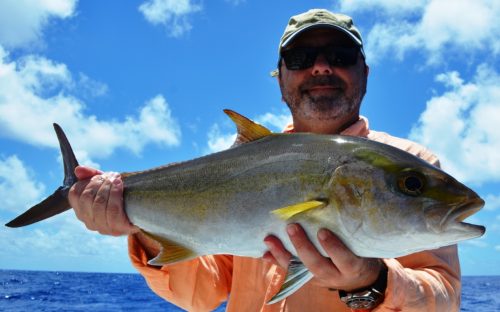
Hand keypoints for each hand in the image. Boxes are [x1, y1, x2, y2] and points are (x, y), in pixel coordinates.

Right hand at [68, 166, 138, 235]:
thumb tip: (79, 170)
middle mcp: (89, 222)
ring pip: (99, 205)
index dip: (86, 182)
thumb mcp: (105, 184)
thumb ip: (91, 175)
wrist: (143, 212)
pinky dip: (115, 195)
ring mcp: (103, 228)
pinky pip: (112, 211)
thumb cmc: (121, 197)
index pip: (74, 194)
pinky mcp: (117, 228)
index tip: (100, 175)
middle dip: (99, 183)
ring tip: (116, 179)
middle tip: (112, 176)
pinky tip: (120, 185)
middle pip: (86, 198)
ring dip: (108, 188)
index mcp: (82, 211)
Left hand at [263, 223, 382, 290]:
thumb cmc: (361, 254)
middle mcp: (335, 276)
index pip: (344, 259)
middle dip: (302, 247)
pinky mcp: (308, 280)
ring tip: (269, 240)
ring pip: (299, 270)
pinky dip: (277, 262)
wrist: (360, 281)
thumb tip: (332, 203)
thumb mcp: (362, 246)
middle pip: (317, 264)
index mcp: (352, 266)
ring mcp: (319, 280)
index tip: (322, 231)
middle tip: (292, 227)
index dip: (333, 247)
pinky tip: (265, 253)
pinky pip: (291, 272)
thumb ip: (350, 232)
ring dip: (283, 254)